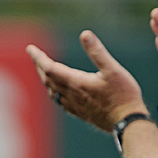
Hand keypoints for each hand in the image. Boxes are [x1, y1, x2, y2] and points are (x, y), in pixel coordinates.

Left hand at [27, 30, 147, 131]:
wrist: (127, 122)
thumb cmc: (123, 95)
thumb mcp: (113, 69)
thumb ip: (97, 52)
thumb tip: (85, 34)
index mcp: (75, 82)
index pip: (49, 67)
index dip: (38, 57)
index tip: (30, 48)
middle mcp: (71, 94)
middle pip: (47, 78)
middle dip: (39, 65)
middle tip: (36, 54)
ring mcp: (73, 105)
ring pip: (52, 90)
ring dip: (46, 78)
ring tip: (44, 69)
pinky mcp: (79, 112)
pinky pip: (59, 100)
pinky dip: (53, 91)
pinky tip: (57, 91)